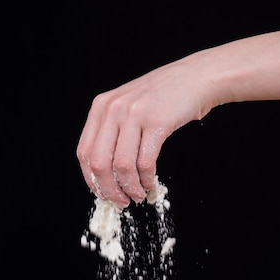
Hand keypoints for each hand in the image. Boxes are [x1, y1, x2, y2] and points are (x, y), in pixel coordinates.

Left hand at [76, 56, 211, 206]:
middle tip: (120, 201)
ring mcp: (134, 114)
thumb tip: (104, 176)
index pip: (84, 152)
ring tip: (137, 195)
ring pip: (122, 166)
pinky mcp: (157, 122)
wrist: (195, 78)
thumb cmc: (162, 97)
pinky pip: (145, 162)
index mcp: (101, 107)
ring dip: (130, 187)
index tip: (102, 193)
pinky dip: (146, 179)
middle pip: (99, 162)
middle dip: (109, 189)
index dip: (91, 179)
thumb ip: (112, 132)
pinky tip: (150, 184)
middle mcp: (113, 109)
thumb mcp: (127, 107)